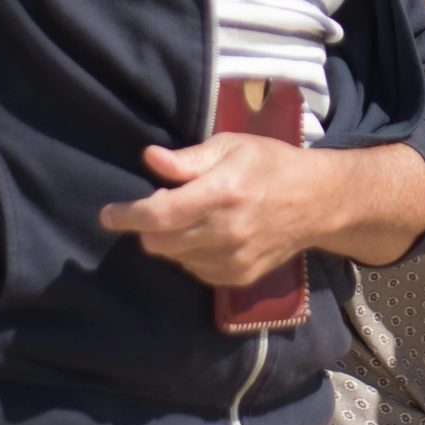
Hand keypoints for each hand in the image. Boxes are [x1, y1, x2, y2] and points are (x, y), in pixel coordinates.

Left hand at [98, 136, 315, 286]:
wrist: (316, 203)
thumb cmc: (270, 165)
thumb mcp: (231, 146)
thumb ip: (188, 159)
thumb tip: (149, 159)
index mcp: (223, 192)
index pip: (160, 214)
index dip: (127, 215)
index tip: (107, 214)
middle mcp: (226, 230)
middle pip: (159, 242)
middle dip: (146, 226)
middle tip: (158, 205)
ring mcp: (232, 259)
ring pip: (173, 257)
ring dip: (168, 239)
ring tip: (190, 216)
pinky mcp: (237, 277)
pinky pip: (193, 269)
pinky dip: (189, 253)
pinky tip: (206, 233)